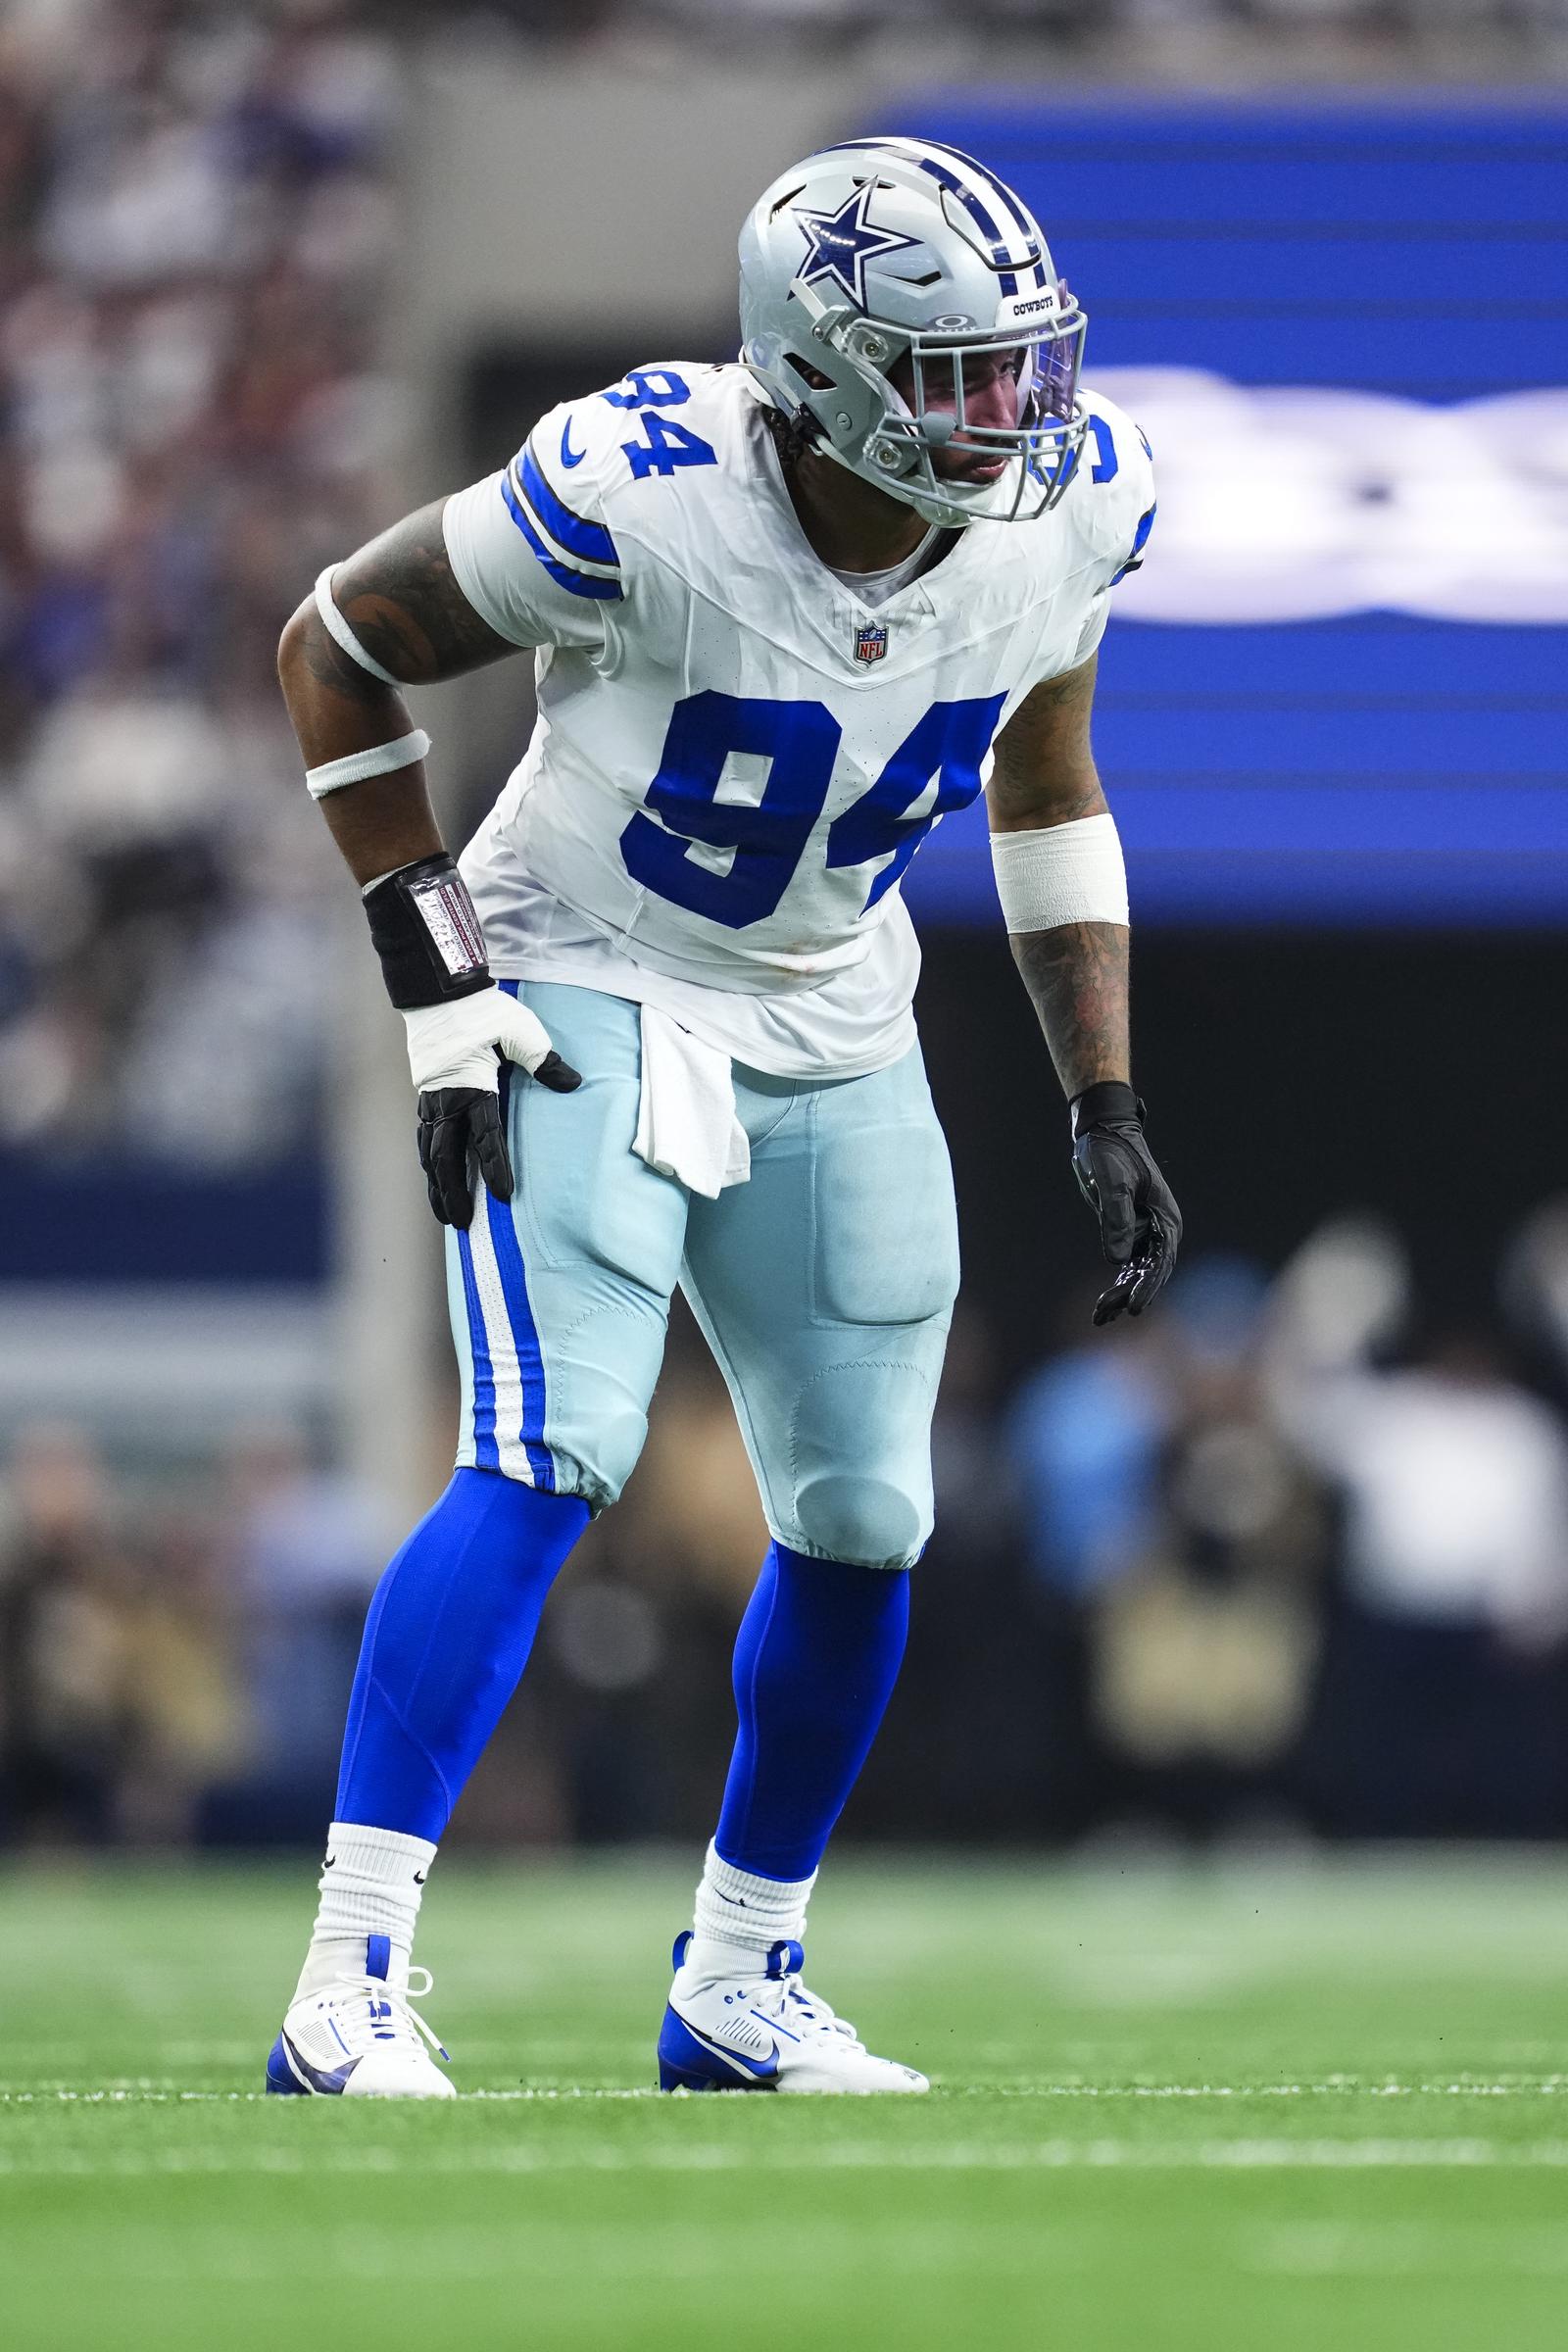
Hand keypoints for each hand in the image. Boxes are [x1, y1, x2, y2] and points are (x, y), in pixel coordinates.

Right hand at [403, 986, 580, 1227]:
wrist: (438, 990)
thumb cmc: (482, 1010)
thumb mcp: (522, 1031)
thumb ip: (544, 1061)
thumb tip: (572, 1083)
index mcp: (472, 1087)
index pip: (487, 1138)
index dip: (495, 1169)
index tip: (504, 1197)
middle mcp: (446, 1100)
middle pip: (447, 1158)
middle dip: (454, 1193)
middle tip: (461, 1223)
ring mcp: (431, 1098)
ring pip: (430, 1152)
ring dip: (436, 1183)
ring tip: (443, 1211)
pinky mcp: (424, 1093)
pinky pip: (423, 1136)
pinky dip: (428, 1160)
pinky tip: (432, 1172)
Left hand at [1070, 1080, 1181, 1324]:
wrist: (1103, 1132)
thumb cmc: (1111, 1152)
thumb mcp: (1113, 1182)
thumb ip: (1116, 1218)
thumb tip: (1118, 1259)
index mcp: (1165, 1219)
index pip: (1160, 1261)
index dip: (1148, 1286)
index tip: (1135, 1308)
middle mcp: (1160, 1229)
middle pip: (1150, 1272)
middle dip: (1131, 1295)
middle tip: (1107, 1316)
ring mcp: (1146, 1232)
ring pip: (1137, 1273)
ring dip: (1121, 1294)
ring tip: (1100, 1318)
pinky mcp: (1129, 1232)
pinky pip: (1127, 1265)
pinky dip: (1117, 1284)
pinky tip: (1103, 1306)